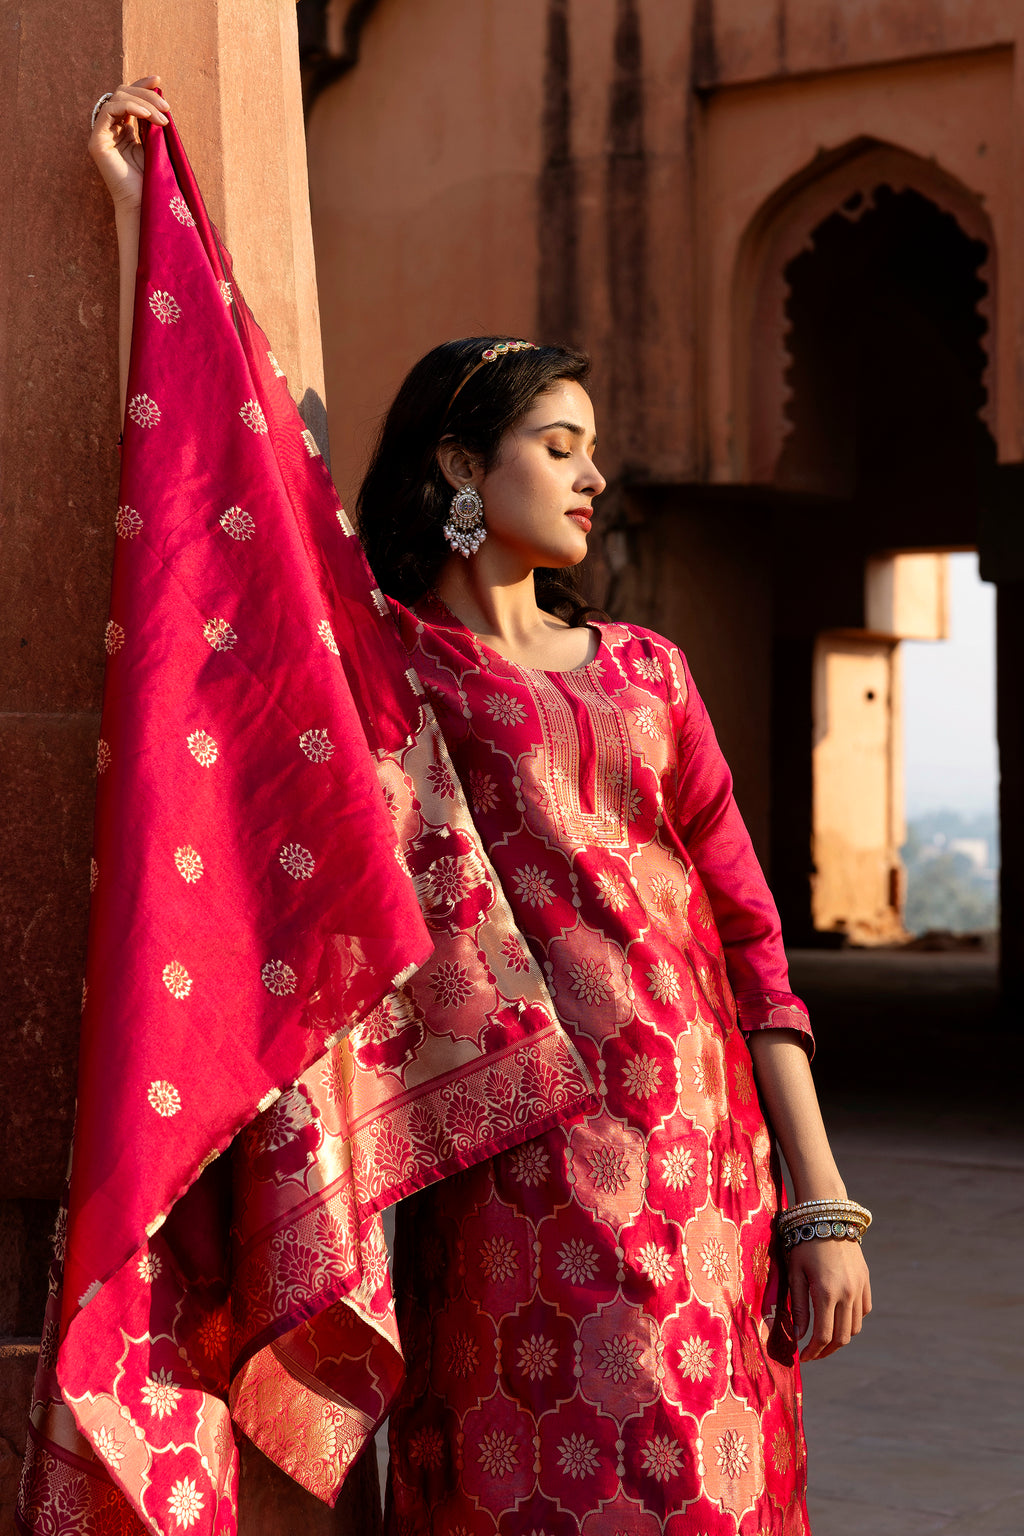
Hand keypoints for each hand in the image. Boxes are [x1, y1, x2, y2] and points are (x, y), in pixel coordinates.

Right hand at [88, 76, 168, 209]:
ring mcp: (101, 133)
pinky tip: (147, 116)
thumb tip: (160, 98)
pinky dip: (130, 107)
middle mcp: (110, 127)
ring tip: (162, 119)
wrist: (145, 204)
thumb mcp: (156, 143)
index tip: (159, 80)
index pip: (129, 97)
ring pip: (117, 98)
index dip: (142, 85)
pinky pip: (109, 110)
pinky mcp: (97, 141)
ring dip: (143, 103)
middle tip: (167, 109)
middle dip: (147, 95)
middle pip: (123, 93)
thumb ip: (153, 122)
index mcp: (123, 128)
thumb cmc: (153, 179)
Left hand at [788, 1238, 871, 1361]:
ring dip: (841, 1337)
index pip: (823, 1336)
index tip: (803, 1358)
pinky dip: (853, 1320)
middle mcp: (847, 1293)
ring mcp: (859, 1287)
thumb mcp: (795, 1274)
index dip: (813, 1352)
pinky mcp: (865, 1280)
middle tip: (813, 1353)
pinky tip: (839, 1317)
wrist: (827, 1215)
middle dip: (826, 1350)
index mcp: (826, 1293)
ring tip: (824, 1338)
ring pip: (855, 1327)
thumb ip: (798, 1307)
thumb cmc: (803, 1243)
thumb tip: (799, 1337)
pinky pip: (864, 1310)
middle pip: (842, 1337)